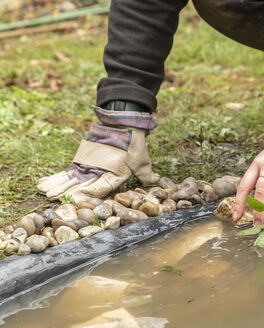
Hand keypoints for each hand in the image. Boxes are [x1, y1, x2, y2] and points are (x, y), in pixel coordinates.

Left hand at [37, 124, 158, 202]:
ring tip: (42, 191)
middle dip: (66, 192)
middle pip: (82, 186)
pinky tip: (43, 182)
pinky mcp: (83, 162)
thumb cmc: (135, 143)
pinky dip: (56, 177)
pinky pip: (67, 172)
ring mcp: (90, 169)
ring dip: (57, 186)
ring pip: (71, 181)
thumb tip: (152, 180)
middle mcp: (101, 175)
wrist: (126, 125)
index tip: (75, 198)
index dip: (87, 193)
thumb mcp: (141, 159)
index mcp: (115, 177)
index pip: (100, 187)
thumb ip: (145, 172)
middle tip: (51, 198)